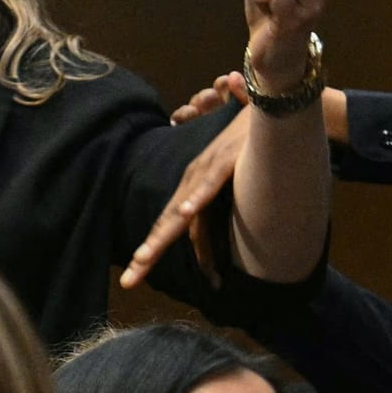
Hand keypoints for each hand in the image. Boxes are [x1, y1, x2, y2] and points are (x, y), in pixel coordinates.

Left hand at [122, 73, 247, 289]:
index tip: (136, 277)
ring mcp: (206, 172)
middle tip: (129, 281)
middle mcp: (193, 182)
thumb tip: (217, 230)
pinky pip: (210, 184)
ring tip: (144, 258)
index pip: (170, 227)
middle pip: (167, 224)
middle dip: (148, 253)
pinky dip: (197, 199)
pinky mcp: (225, 161)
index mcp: (193, 188)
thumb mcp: (230, 179)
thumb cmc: (246, 146)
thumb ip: (223, 205)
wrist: (263, 111)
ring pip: (182, 210)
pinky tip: (186, 212)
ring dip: (163, 235)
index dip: (155, 251)